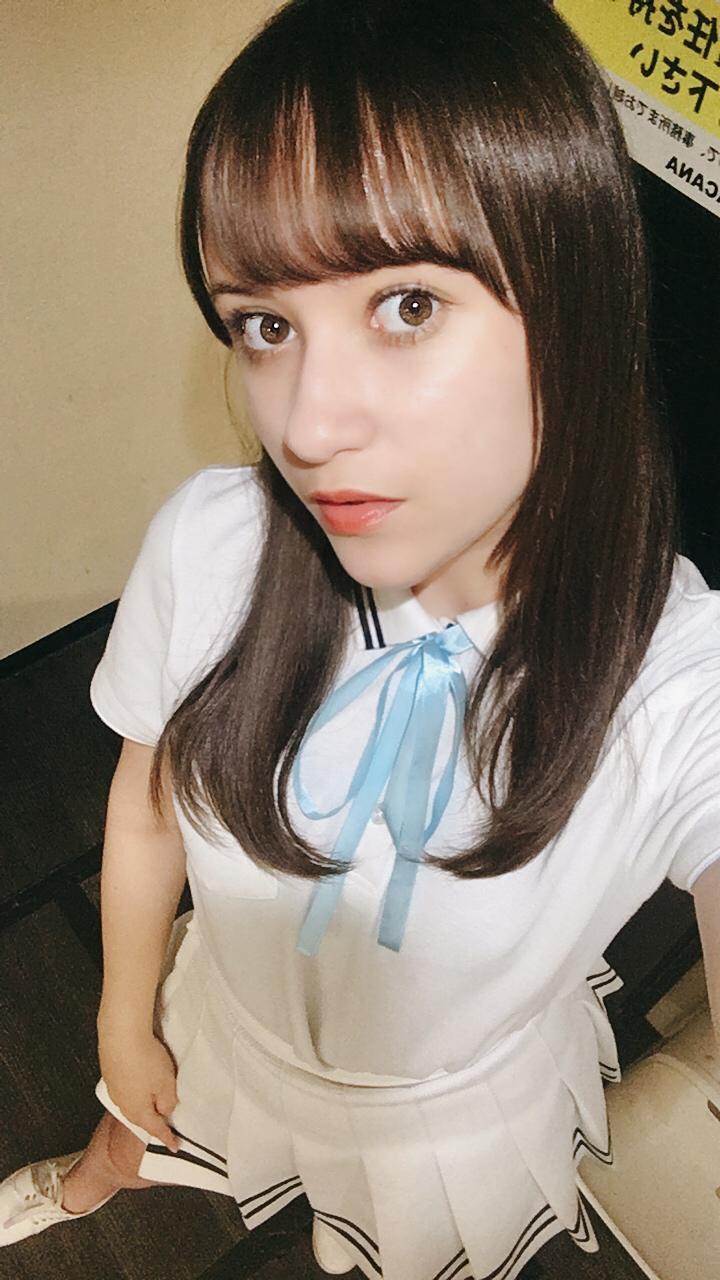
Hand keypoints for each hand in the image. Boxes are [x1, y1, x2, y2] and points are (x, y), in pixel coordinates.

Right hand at [98, 1025, 180, 1151]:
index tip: (174, 1146)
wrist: (120, 1035)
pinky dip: (136, 1088)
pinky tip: (140, 1080)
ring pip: (132, 1103)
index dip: (167, 1138)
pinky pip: (126, 1087)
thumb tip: (165, 1110)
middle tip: (165, 1123)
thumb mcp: (166, 1085)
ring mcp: (114, 1088)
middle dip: (153, 1121)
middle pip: (141, 1118)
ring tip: (154, 1100)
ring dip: (144, 1103)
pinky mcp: (110, 1073)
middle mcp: (123, 1104)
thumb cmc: (145, 1060)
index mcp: (138, 1112)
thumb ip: (168, 1102)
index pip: (156, 1129)